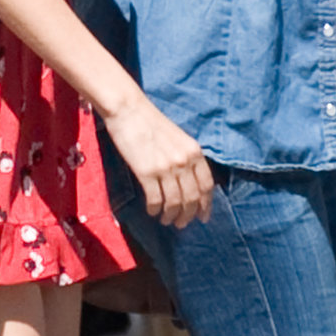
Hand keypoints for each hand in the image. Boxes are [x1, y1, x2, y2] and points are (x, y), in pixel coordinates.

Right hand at [103, 93, 213, 229]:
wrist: (129, 110)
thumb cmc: (151, 122)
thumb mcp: (178, 138)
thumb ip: (186, 158)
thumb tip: (188, 183)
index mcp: (194, 151)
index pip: (207, 186)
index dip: (206, 205)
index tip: (202, 217)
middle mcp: (184, 161)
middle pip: (192, 197)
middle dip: (188, 215)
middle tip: (182, 224)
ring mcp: (166, 167)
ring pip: (175, 202)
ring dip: (171, 216)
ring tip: (166, 220)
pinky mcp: (147, 172)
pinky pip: (155, 199)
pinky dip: (155, 209)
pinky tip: (152, 211)